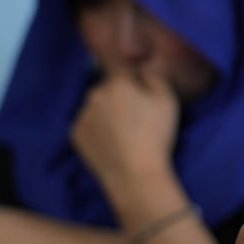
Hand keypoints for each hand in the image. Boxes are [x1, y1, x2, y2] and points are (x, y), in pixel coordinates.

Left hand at [70, 70, 178, 189]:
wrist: (135, 174)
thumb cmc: (156, 135)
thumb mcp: (168, 100)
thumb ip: (155, 76)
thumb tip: (142, 69)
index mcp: (117, 82)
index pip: (125, 70)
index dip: (137, 82)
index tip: (145, 99)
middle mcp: (94, 93)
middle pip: (109, 89)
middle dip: (120, 98)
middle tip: (137, 120)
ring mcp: (82, 115)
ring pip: (97, 108)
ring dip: (107, 114)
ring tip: (124, 135)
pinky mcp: (75, 136)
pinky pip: (88, 127)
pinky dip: (98, 132)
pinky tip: (113, 145)